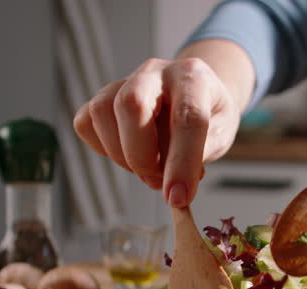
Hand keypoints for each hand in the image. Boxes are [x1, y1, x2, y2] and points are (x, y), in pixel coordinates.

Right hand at [73, 41, 248, 207]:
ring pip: (102, 112)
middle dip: (141, 155)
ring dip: (121, 155)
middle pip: (131, 104)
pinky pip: (85, 122)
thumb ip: (201, 155)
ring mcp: (124, 81)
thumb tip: (173, 186)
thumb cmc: (209, 114)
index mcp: (193, 77)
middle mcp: (155, 72)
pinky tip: (127, 152)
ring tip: (148, 168)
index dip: (182, 162)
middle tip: (158, 181)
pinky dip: (102, 148)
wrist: (196, 92)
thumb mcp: (221, 133)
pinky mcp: (102, 97)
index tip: (178, 197)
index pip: (187, 117)